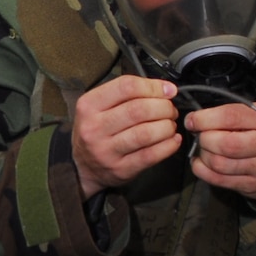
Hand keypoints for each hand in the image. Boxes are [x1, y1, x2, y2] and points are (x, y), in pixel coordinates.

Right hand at [73, 75, 181, 196]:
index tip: (167, 90)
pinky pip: (150, 155)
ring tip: (170, 125)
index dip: (153, 86)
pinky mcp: (120, 169)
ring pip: (146, 133)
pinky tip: (173, 140)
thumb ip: (128, 95)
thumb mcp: (99, 106)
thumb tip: (166, 90)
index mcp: (89, 105)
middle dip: (163, 107)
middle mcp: (94, 128)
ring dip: (167, 126)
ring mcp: (106, 151)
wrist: (82, 166)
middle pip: (138, 110)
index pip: (126, 87)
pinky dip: (168, 146)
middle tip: (170, 110)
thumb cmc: (96, 131)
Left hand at [183, 101, 255, 198]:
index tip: (193, 119)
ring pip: (219, 163)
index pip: (232, 116)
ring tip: (203, 147)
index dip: (205, 118)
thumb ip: (239, 113)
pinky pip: (218, 180)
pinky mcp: (253, 186)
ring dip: (203, 154)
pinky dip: (202, 170)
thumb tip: (202, 116)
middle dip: (204, 138)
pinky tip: (201, 162)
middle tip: (199, 134)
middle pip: (225, 143)